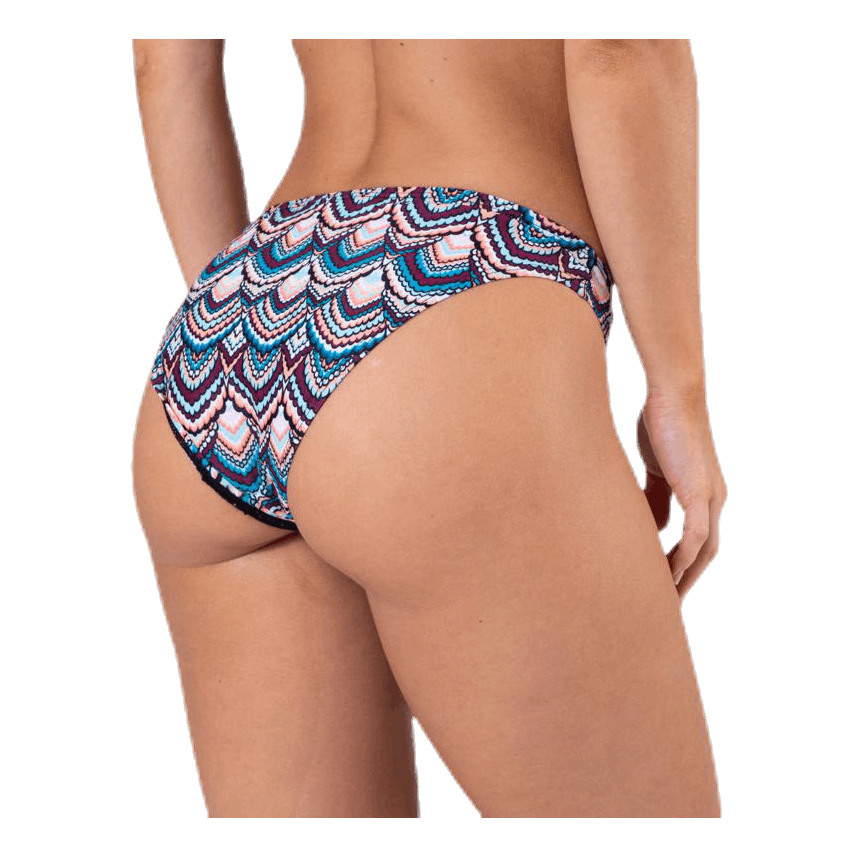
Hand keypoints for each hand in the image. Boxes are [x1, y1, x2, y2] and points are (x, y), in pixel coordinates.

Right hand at [636, 388, 726, 600]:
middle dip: (687, 578)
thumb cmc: (663, 421)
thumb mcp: (656, 465)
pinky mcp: (699, 493)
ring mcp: (710, 497)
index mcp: (704, 492)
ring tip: (665, 597)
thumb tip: (648, 523)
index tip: (662, 579)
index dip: (682, 561)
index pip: (697, 538)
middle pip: (705, 552)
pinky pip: (693, 538)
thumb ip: (655, 494)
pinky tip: (665, 574)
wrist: (675, 394)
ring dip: (685, 576)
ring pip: (703, 551)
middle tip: (667, 600)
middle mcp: (714, 499)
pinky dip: (681, 559)